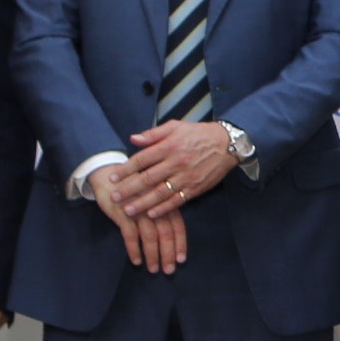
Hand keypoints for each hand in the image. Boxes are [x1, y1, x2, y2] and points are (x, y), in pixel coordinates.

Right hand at [89, 161, 186, 273]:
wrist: (108, 174)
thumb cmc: (133, 188)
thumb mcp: (151, 198)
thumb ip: (161, 212)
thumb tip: (171, 238)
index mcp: (164, 202)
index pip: (178, 226)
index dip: (180, 244)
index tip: (181, 260)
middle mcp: (155, 206)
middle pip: (166, 234)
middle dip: (168, 254)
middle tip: (168, 271)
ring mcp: (139, 209)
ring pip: (150, 237)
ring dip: (152, 255)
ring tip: (152, 269)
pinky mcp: (123, 212)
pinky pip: (131, 236)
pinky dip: (134, 250)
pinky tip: (136, 260)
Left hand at [117, 117, 239, 216]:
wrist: (227, 143)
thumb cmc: (198, 133)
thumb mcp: (176, 126)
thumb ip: (153, 133)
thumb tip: (133, 139)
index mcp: (169, 146)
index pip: (142, 159)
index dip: (125, 169)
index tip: (112, 178)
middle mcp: (176, 162)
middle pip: (148, 179)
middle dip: (129, 190)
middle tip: (114, 198)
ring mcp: (186, 177)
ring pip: (160, 193)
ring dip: (142, 203)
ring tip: (127, 211)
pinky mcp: (195, 188)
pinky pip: (177, 201)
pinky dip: (163, 209)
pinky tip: (151, 214)